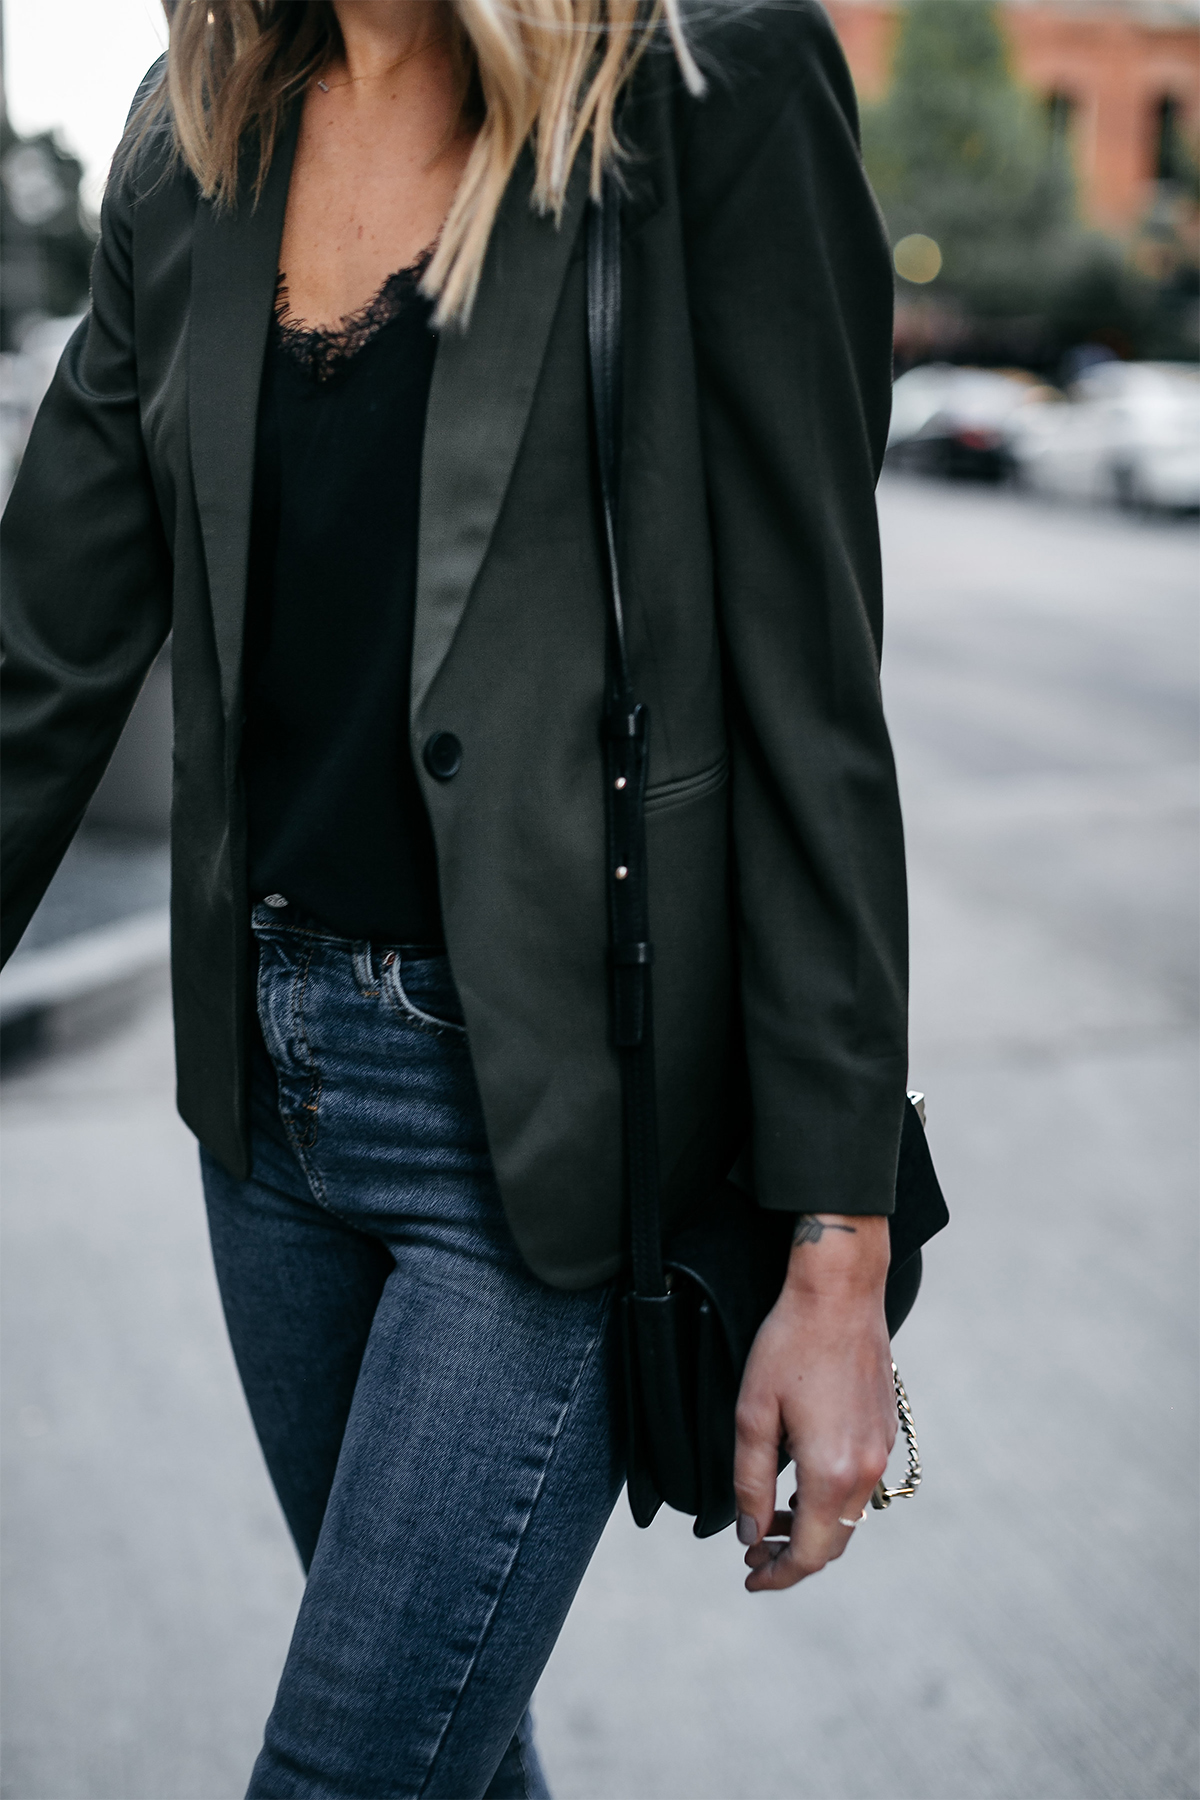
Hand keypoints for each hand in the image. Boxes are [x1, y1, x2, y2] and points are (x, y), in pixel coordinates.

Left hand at [733, 1213, 895, 1592]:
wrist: (840, 1293)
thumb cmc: (790, 1345)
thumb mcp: (753, 1414)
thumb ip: (750, 1482)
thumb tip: (750, 1531)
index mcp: (833, 1473)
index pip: (810, 1553)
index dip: (778, 1574)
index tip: (750, 1575)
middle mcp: (867, 1470)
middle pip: (835, 1543)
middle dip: (793, 1555)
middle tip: (753, 1548)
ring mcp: (882, 1449)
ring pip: (850, 1516)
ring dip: (812, 1527)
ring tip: (771, 1517)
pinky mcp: (887, 1428)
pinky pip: (861, 1484)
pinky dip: (831, 1499)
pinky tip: (800, 1480)